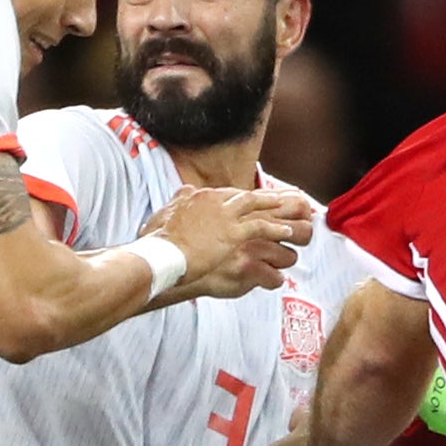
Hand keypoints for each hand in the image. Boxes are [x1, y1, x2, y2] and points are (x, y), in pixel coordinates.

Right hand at [149, 182, 316, 299]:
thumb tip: (184, 190)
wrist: (163, 254)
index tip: (249, 201)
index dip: (239, 198)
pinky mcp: (234, 233)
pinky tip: (285, 231)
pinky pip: (261, 227)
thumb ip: (178, 200)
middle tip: (276, 200)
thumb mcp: (165, 212)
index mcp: (198, 196)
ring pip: (256, 207)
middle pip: (244, 196)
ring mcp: (226, 216)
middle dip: (261, 199)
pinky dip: (275, 228)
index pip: (225, 194)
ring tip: (287, 213)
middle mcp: (214, 201)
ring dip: (273, 210)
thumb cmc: (159, 240)